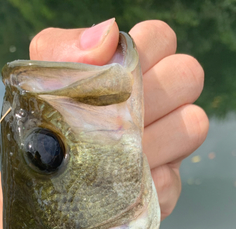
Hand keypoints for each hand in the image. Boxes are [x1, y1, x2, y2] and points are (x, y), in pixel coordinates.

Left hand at [30, 19, 208, 218]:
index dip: (141, 51)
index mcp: (134, 71)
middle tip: (112, 118)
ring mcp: (168, 145)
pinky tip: (111, 186)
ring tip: (108, 154)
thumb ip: (65, 50)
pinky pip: (171, 180)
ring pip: (193, 124)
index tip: (111, 75)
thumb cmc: (45, 128)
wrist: (42, 183)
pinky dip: (138, 184)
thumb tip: (107, 34)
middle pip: (189, 75)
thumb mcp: (42, 85)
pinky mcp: (165, 187)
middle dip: (151, 94)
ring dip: (149, 141)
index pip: (162, 38)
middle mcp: (160, 103)